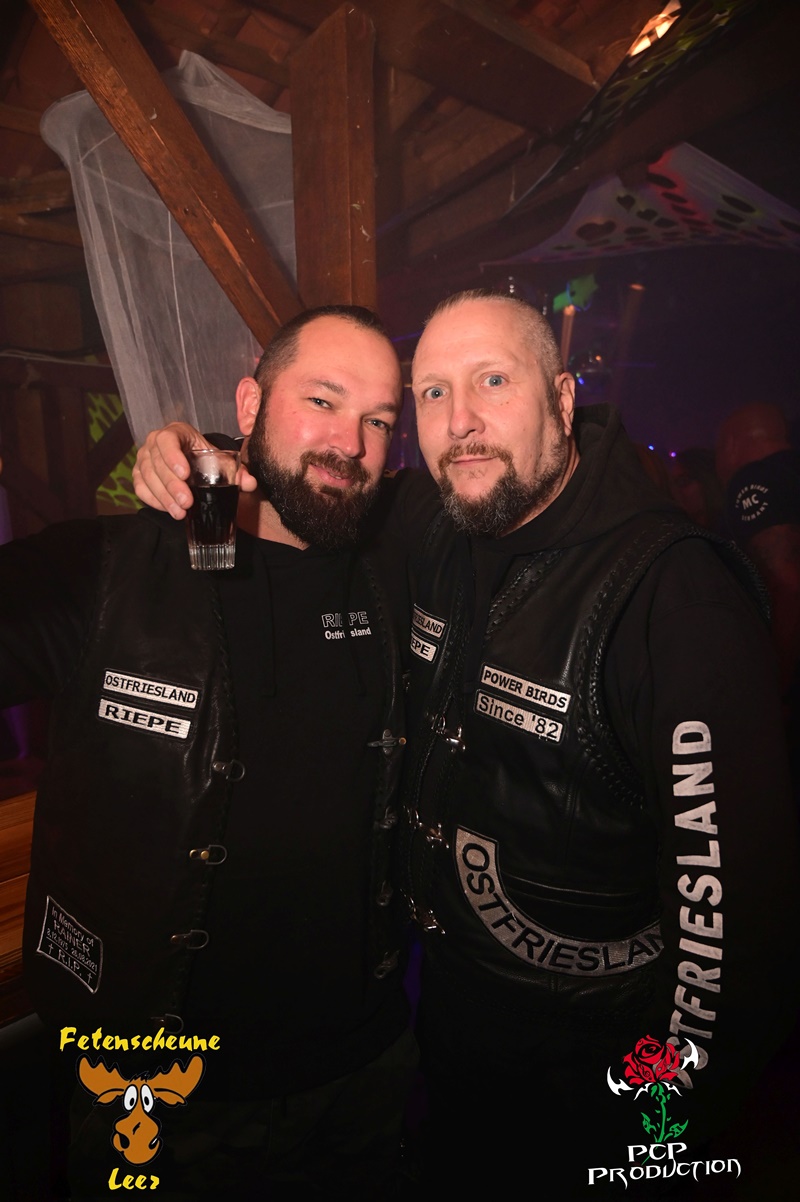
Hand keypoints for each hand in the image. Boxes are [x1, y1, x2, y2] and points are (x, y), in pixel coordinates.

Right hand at [133, 423, 256, 518]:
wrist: (191, 458)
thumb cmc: (204, 457)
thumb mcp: (219, 459)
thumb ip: (237, 470)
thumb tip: (250, 483)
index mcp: (175, 432)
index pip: (167, 440)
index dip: (172, 456)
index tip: (185, 474)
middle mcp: (154, 443)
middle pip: (157, 463)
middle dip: (172, 486)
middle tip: (187, 502)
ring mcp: (144, 459)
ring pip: (147, 478)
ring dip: (164, 497)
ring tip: (180, 512)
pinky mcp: (139, 474)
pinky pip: (141, 488)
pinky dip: (153, 500)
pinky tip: (168, 509)